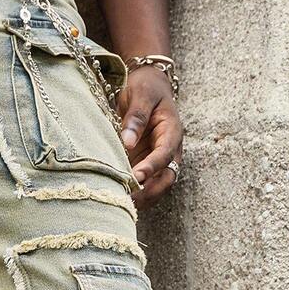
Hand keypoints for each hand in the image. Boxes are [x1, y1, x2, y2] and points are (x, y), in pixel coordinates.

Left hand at [118, 67, 182, 207]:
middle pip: (166, 178)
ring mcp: (158, 161)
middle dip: (149, 191)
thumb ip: (136, 116)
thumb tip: (128, 141)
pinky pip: (143, 185)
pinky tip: (116, 198)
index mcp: (171, 132)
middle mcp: (169, 150)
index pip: (165, 154)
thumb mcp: (141, 94)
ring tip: (119, 203)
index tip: (136, 176)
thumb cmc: (145, 88)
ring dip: (141, 198)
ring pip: (156, 187)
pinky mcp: (146, 166)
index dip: (152, 167)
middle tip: (127, 198)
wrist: (146, 86)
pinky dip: (133, 194)